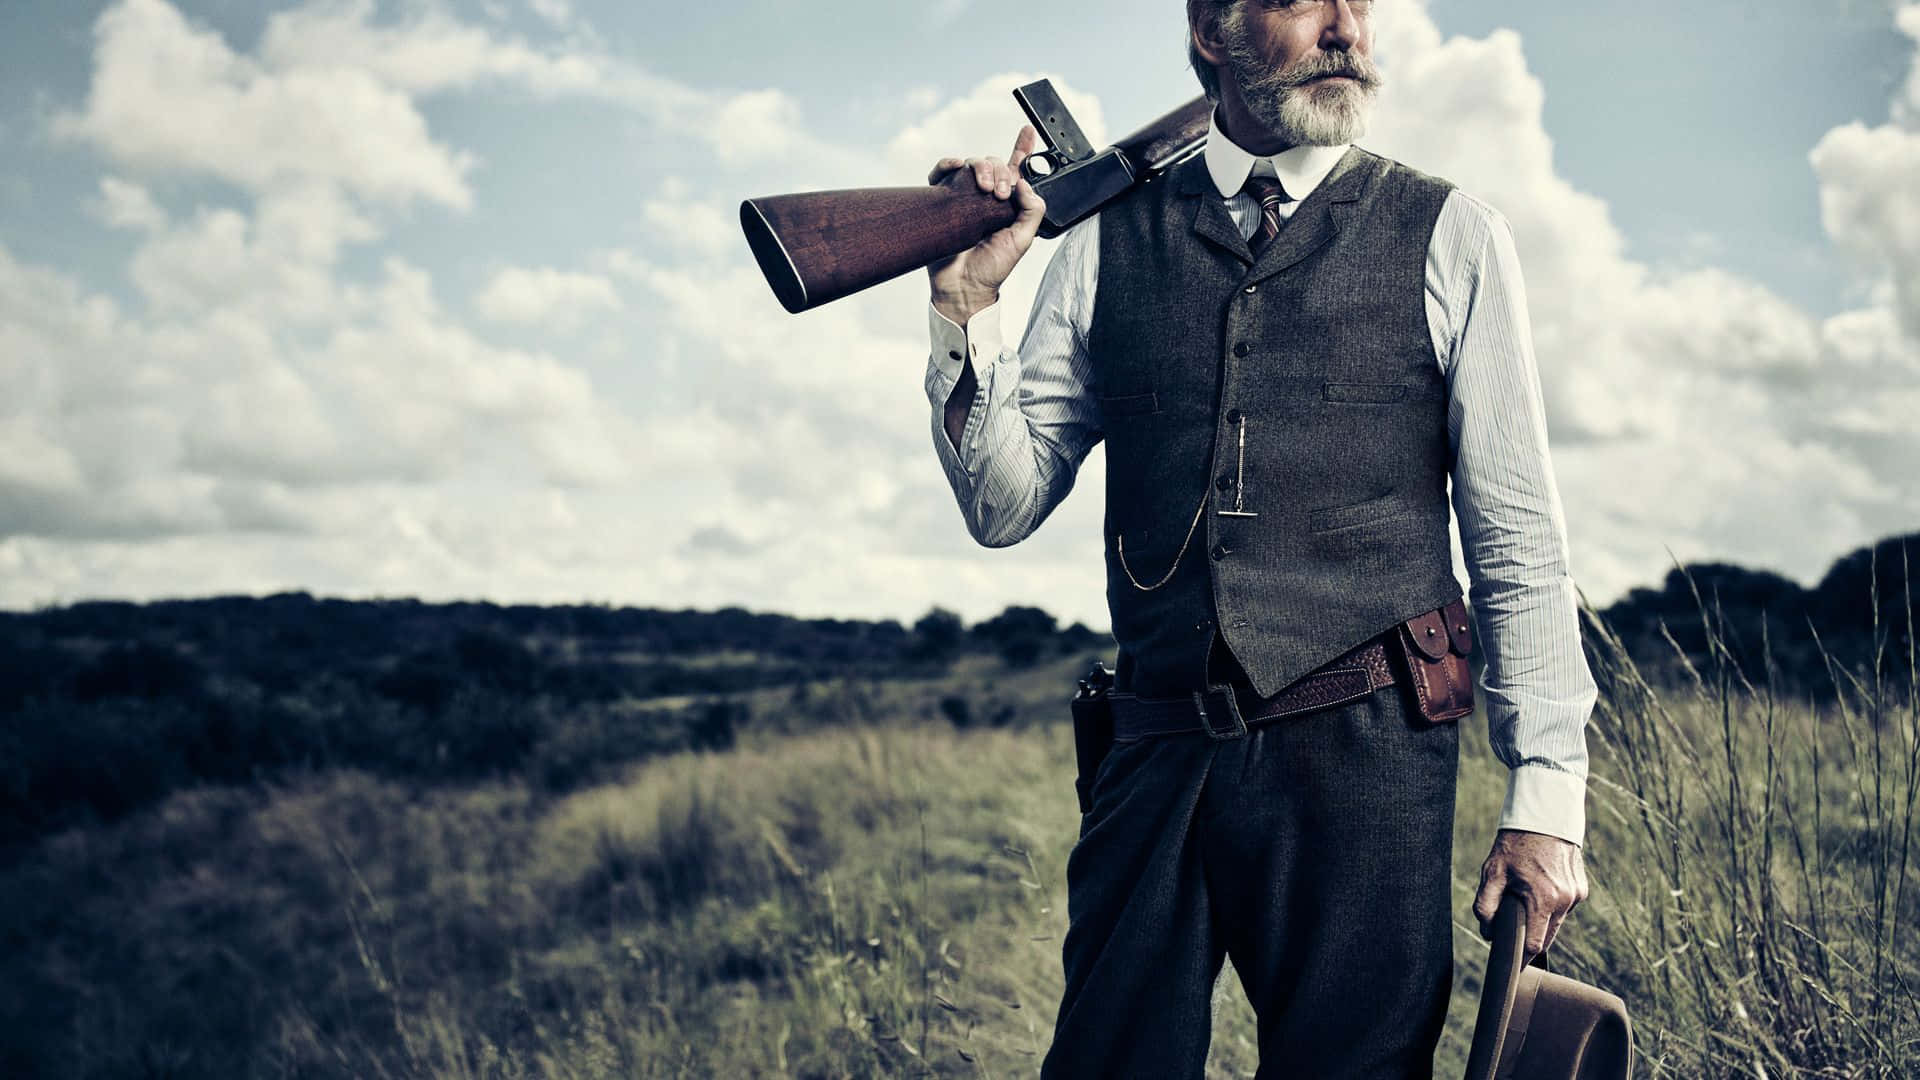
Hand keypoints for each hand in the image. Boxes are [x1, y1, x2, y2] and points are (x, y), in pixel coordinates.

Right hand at [925, 124, 1047, 325]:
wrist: (963, 286)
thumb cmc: (992, 268)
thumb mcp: (1023, 239)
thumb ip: (1032, 210)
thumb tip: (1023, 183)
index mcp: (1006, 203)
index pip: (1016, 170)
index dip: (1023, 148)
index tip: (1029, 131)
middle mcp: (984, 197)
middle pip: (993, 164)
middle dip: (1000, 170)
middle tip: (1000, 192)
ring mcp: (961, 197)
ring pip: (970, 165)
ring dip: (980, 168)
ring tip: (984, 188)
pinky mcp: (941, 200)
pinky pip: (941, 172)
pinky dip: (947, 164)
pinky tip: (955, 166)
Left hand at [1472, 828, 1588, 963]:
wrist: (1544, 818)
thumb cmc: (1516, 845)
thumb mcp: (1493, 872)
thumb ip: (1486, 905)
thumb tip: (1487, 933)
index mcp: (1544, 900)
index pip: (1536, 945)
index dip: (1522, 954)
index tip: (1511, 958)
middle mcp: (1565, 900)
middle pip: (1548, 937)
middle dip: (1531, 937)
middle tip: (1513, 931)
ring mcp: (1576, 895)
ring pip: (1557, 922)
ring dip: (1542, 920)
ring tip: (1525, 904)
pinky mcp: (1581, 888)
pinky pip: (1565, 907)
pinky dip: (1553, 906)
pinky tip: (1540, 889)